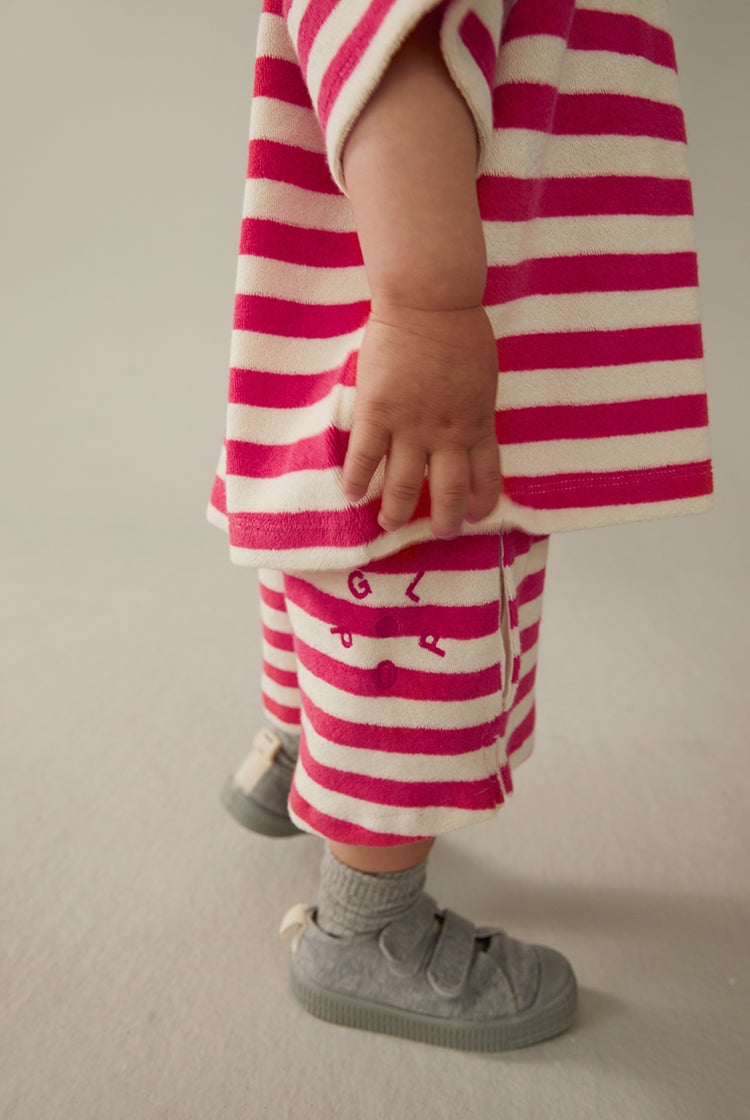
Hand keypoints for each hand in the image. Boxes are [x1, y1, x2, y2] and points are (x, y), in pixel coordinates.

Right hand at [342, 304, 500, 539]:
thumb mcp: (481, 378)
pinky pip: (365, 457)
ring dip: (397, 511)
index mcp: (478, 423)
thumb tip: (470, 427)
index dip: (483, 502)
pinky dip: (357, 479)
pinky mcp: (378, 413)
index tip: (477, 517)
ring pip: (405, 485)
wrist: (429, 302)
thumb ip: (474, 408)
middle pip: (449, 491)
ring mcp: (411, 426)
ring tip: (389, 524)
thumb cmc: (460, 329)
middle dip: (446, 521)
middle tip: (439, 534)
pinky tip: (352, 493)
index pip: (487, 476)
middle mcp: (448, 434)